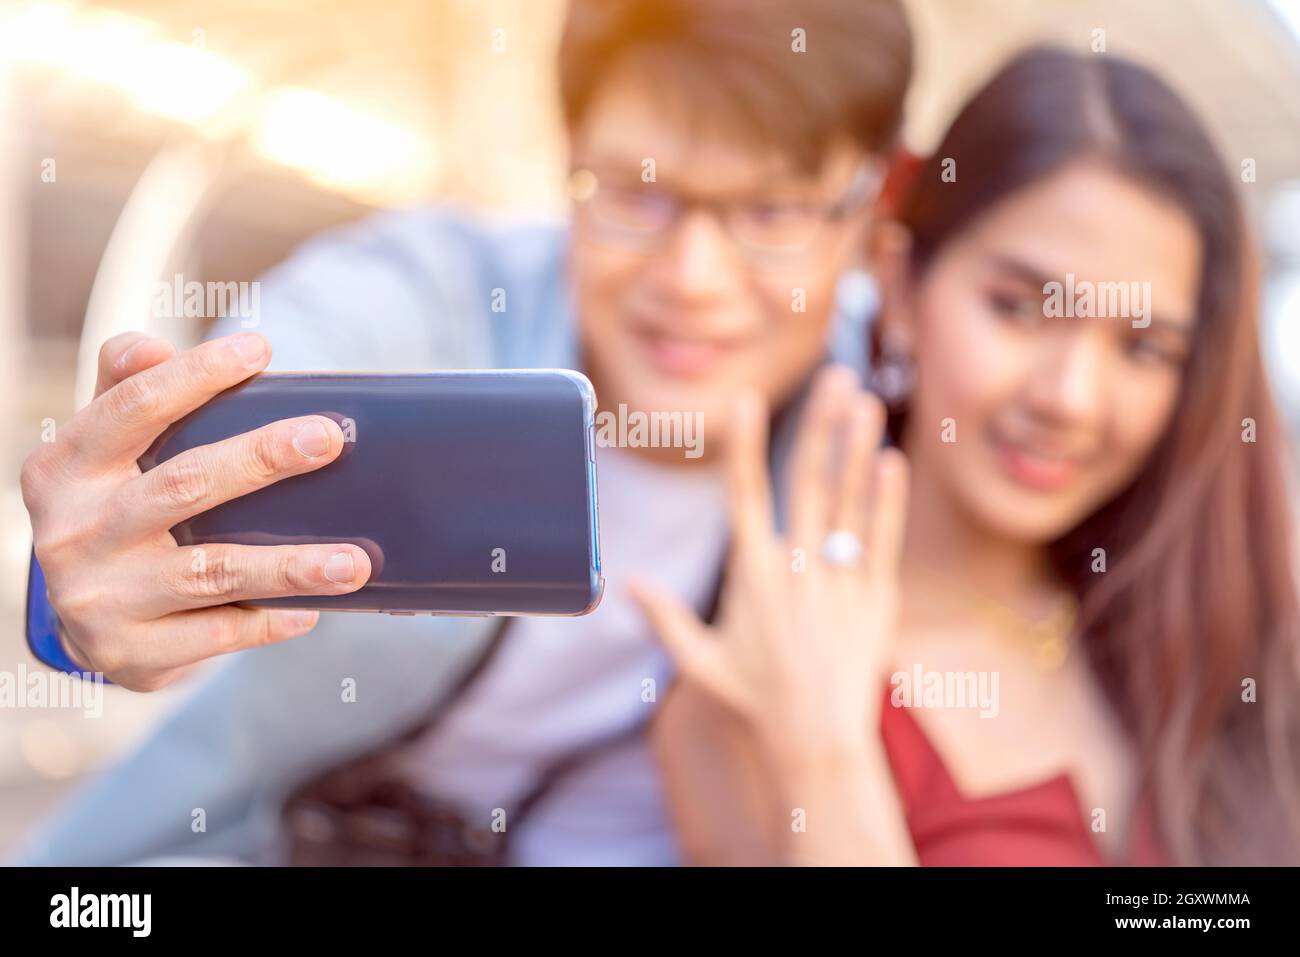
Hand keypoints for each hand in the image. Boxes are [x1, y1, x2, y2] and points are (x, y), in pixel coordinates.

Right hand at [20, 331, 373, 690]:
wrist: (84, 621)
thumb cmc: (114, 509)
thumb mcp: (104, 452)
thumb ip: (124, 389)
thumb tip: (147, 346)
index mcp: (64, 469)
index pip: (131, 408)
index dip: (194, 376)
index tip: (259, 349)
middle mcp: (74, 533)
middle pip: (184, 485)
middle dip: (261, 459)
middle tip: (329, 439)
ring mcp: (100, 599)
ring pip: (214, 572)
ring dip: (292, 565)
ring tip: (355, 561)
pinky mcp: (131, 653)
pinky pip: (220, 633)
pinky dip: (272, 620)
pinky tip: (314, 609)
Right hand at [631, 365, 908, 758]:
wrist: (815, 743)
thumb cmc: (753, 701)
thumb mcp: (700, 662)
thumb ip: (666, 617)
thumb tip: (627, 583)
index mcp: (751, 575)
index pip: (743, 495)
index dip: (744, 445)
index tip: (746, 400)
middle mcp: (795, 569)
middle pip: (807, 482)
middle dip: (821, 425)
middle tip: (836, 377)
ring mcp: (838, 582)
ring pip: (849, 503)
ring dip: (858, 448)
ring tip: (867, 400)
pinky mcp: (875, 600)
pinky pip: (881, 541)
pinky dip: (886, 502)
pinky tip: (891, 462)